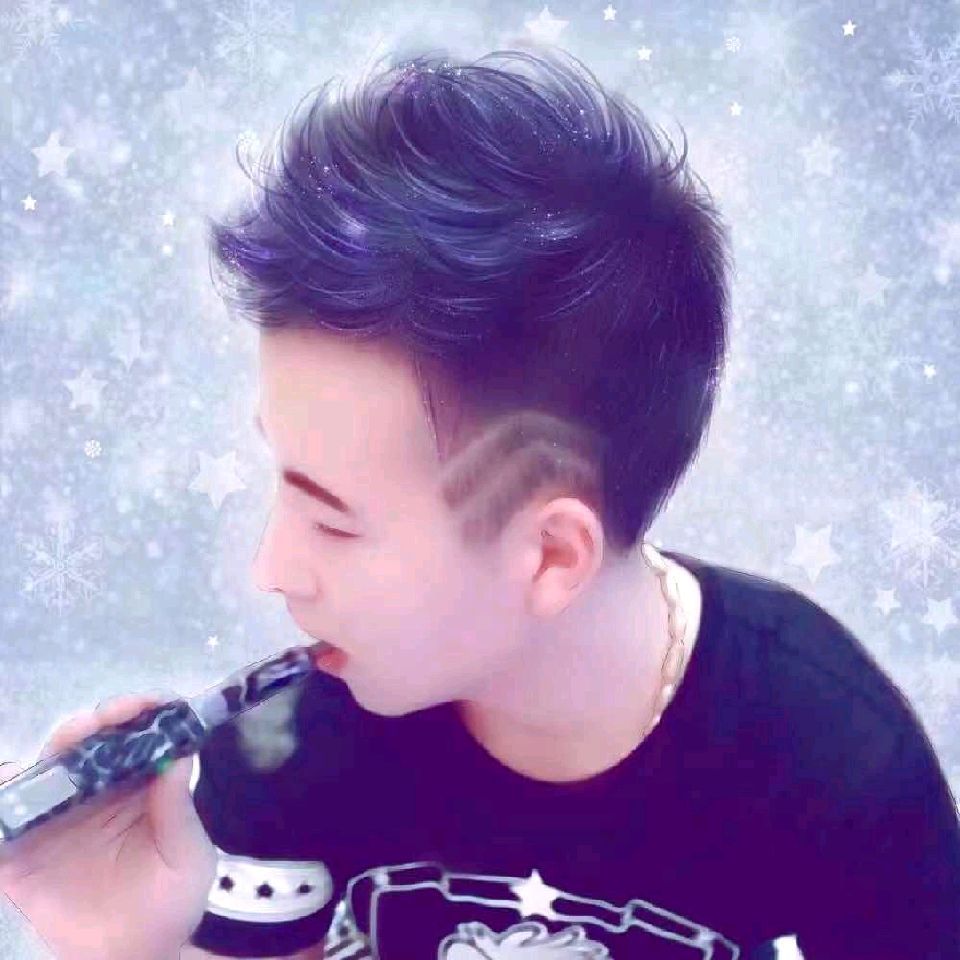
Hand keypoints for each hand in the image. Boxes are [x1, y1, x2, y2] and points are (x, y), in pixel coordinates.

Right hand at [0, 693, 218, 959]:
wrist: (132, 959)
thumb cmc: (169, 904)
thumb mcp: (188, 857)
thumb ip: (178, 808)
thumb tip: (179, 752)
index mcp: (141, 786)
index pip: (141, 735)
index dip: (142, 712)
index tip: (144, 706)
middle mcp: (97, 792)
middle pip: (89, 743)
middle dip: (94, 724)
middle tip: (100, 722)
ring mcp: (56, 819)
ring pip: (47, 769)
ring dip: (54, 750)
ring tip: (68, 745)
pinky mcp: (20, 854)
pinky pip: (4, 818)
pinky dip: (4, 794)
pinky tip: (15, 785)